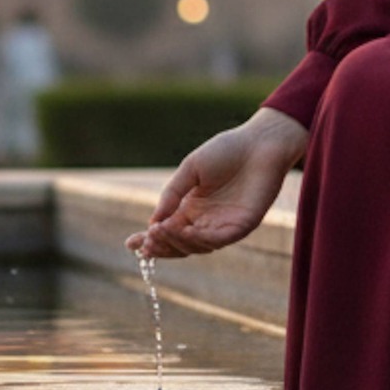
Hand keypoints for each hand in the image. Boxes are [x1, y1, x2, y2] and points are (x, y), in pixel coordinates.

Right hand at [128, 107, 309, 259]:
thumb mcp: (190, 169)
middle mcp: (207, 221)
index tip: (131, 243)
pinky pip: (219, 240)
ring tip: (161, 230)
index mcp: (192, 208)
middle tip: (147, 241)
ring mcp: (225, 225)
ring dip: (177, 241)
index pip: (168, 231)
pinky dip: (200, 239)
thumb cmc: (226, 150)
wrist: (259, 142)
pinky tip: (184, 230)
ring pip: (197, 246)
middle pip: (180, 244)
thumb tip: (152, 222)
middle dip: (161, 245)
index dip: (150, 239)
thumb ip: (172, 195)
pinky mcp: (243, 225)